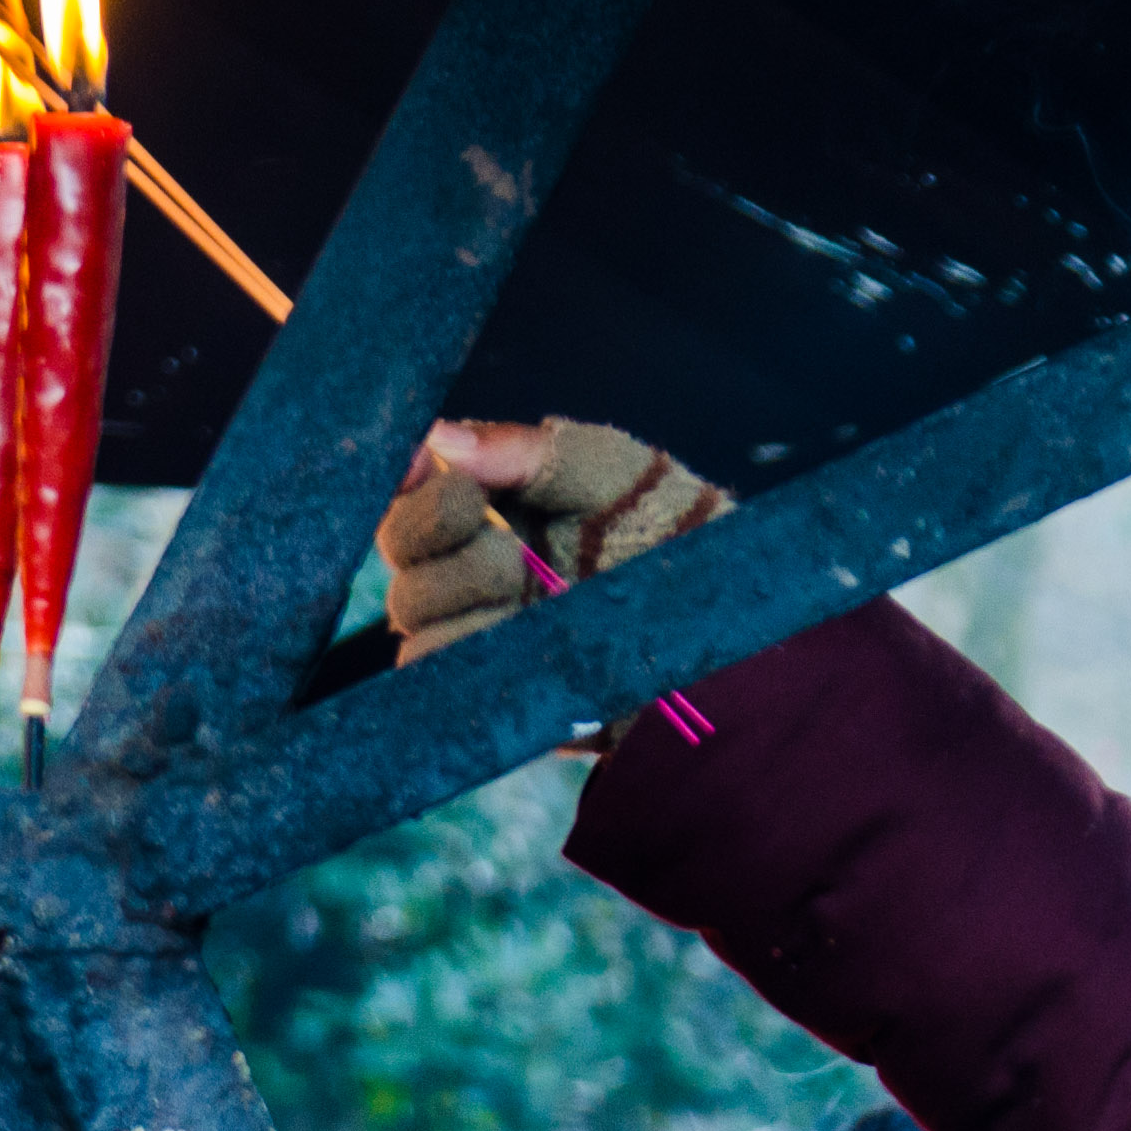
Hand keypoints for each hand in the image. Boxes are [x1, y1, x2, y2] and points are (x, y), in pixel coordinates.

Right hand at [380, 419, 731, 662]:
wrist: (730, 632)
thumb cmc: (679, 538)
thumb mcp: (614, 475)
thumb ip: (531, 451)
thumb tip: (441, 440)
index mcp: (493, 506)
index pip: (411, 488)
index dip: (410, 482)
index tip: (444, 479)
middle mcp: (472, 566)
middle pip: (400, 549)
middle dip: (445, 536)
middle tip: (515, 548)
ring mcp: (479, 631)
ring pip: (414, 611)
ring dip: (467, 594)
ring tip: (534, 595)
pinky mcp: (492, 690)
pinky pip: (436, 671)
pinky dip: (470, 649)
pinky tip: (523, 640)